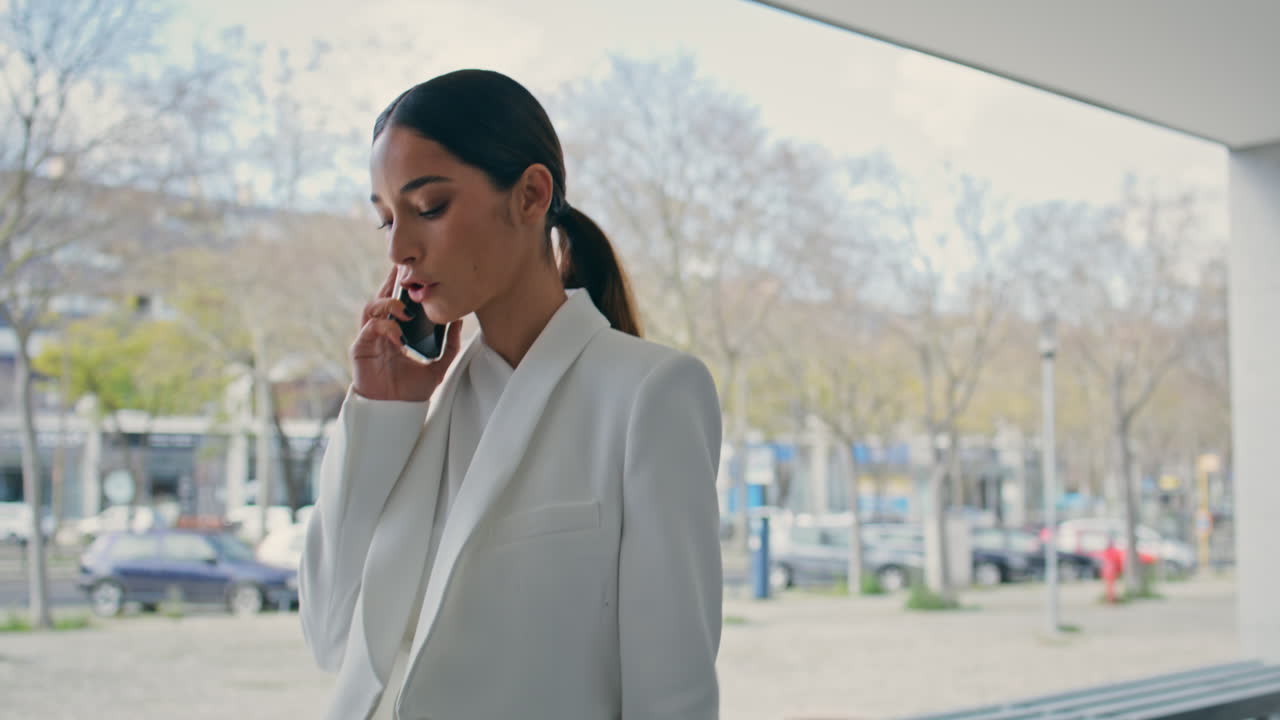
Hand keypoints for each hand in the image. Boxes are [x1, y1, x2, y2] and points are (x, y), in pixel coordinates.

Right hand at [350, 267, 462, 401]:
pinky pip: (370, 329)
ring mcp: (369, 337)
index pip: (398, 298)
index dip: (403, 282)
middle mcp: (381, 329)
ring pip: (372, 307)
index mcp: (397, 328)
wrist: (397, 410)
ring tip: (406, 310)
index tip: (415, 266)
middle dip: (392, 281)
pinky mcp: (361, 349)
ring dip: (388, 304)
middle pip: (383, 295)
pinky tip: (398, 335)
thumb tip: (460, 320)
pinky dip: (385, 327)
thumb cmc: (412, 388)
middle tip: (404, 268)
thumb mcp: (439, 363)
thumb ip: (450, 343)